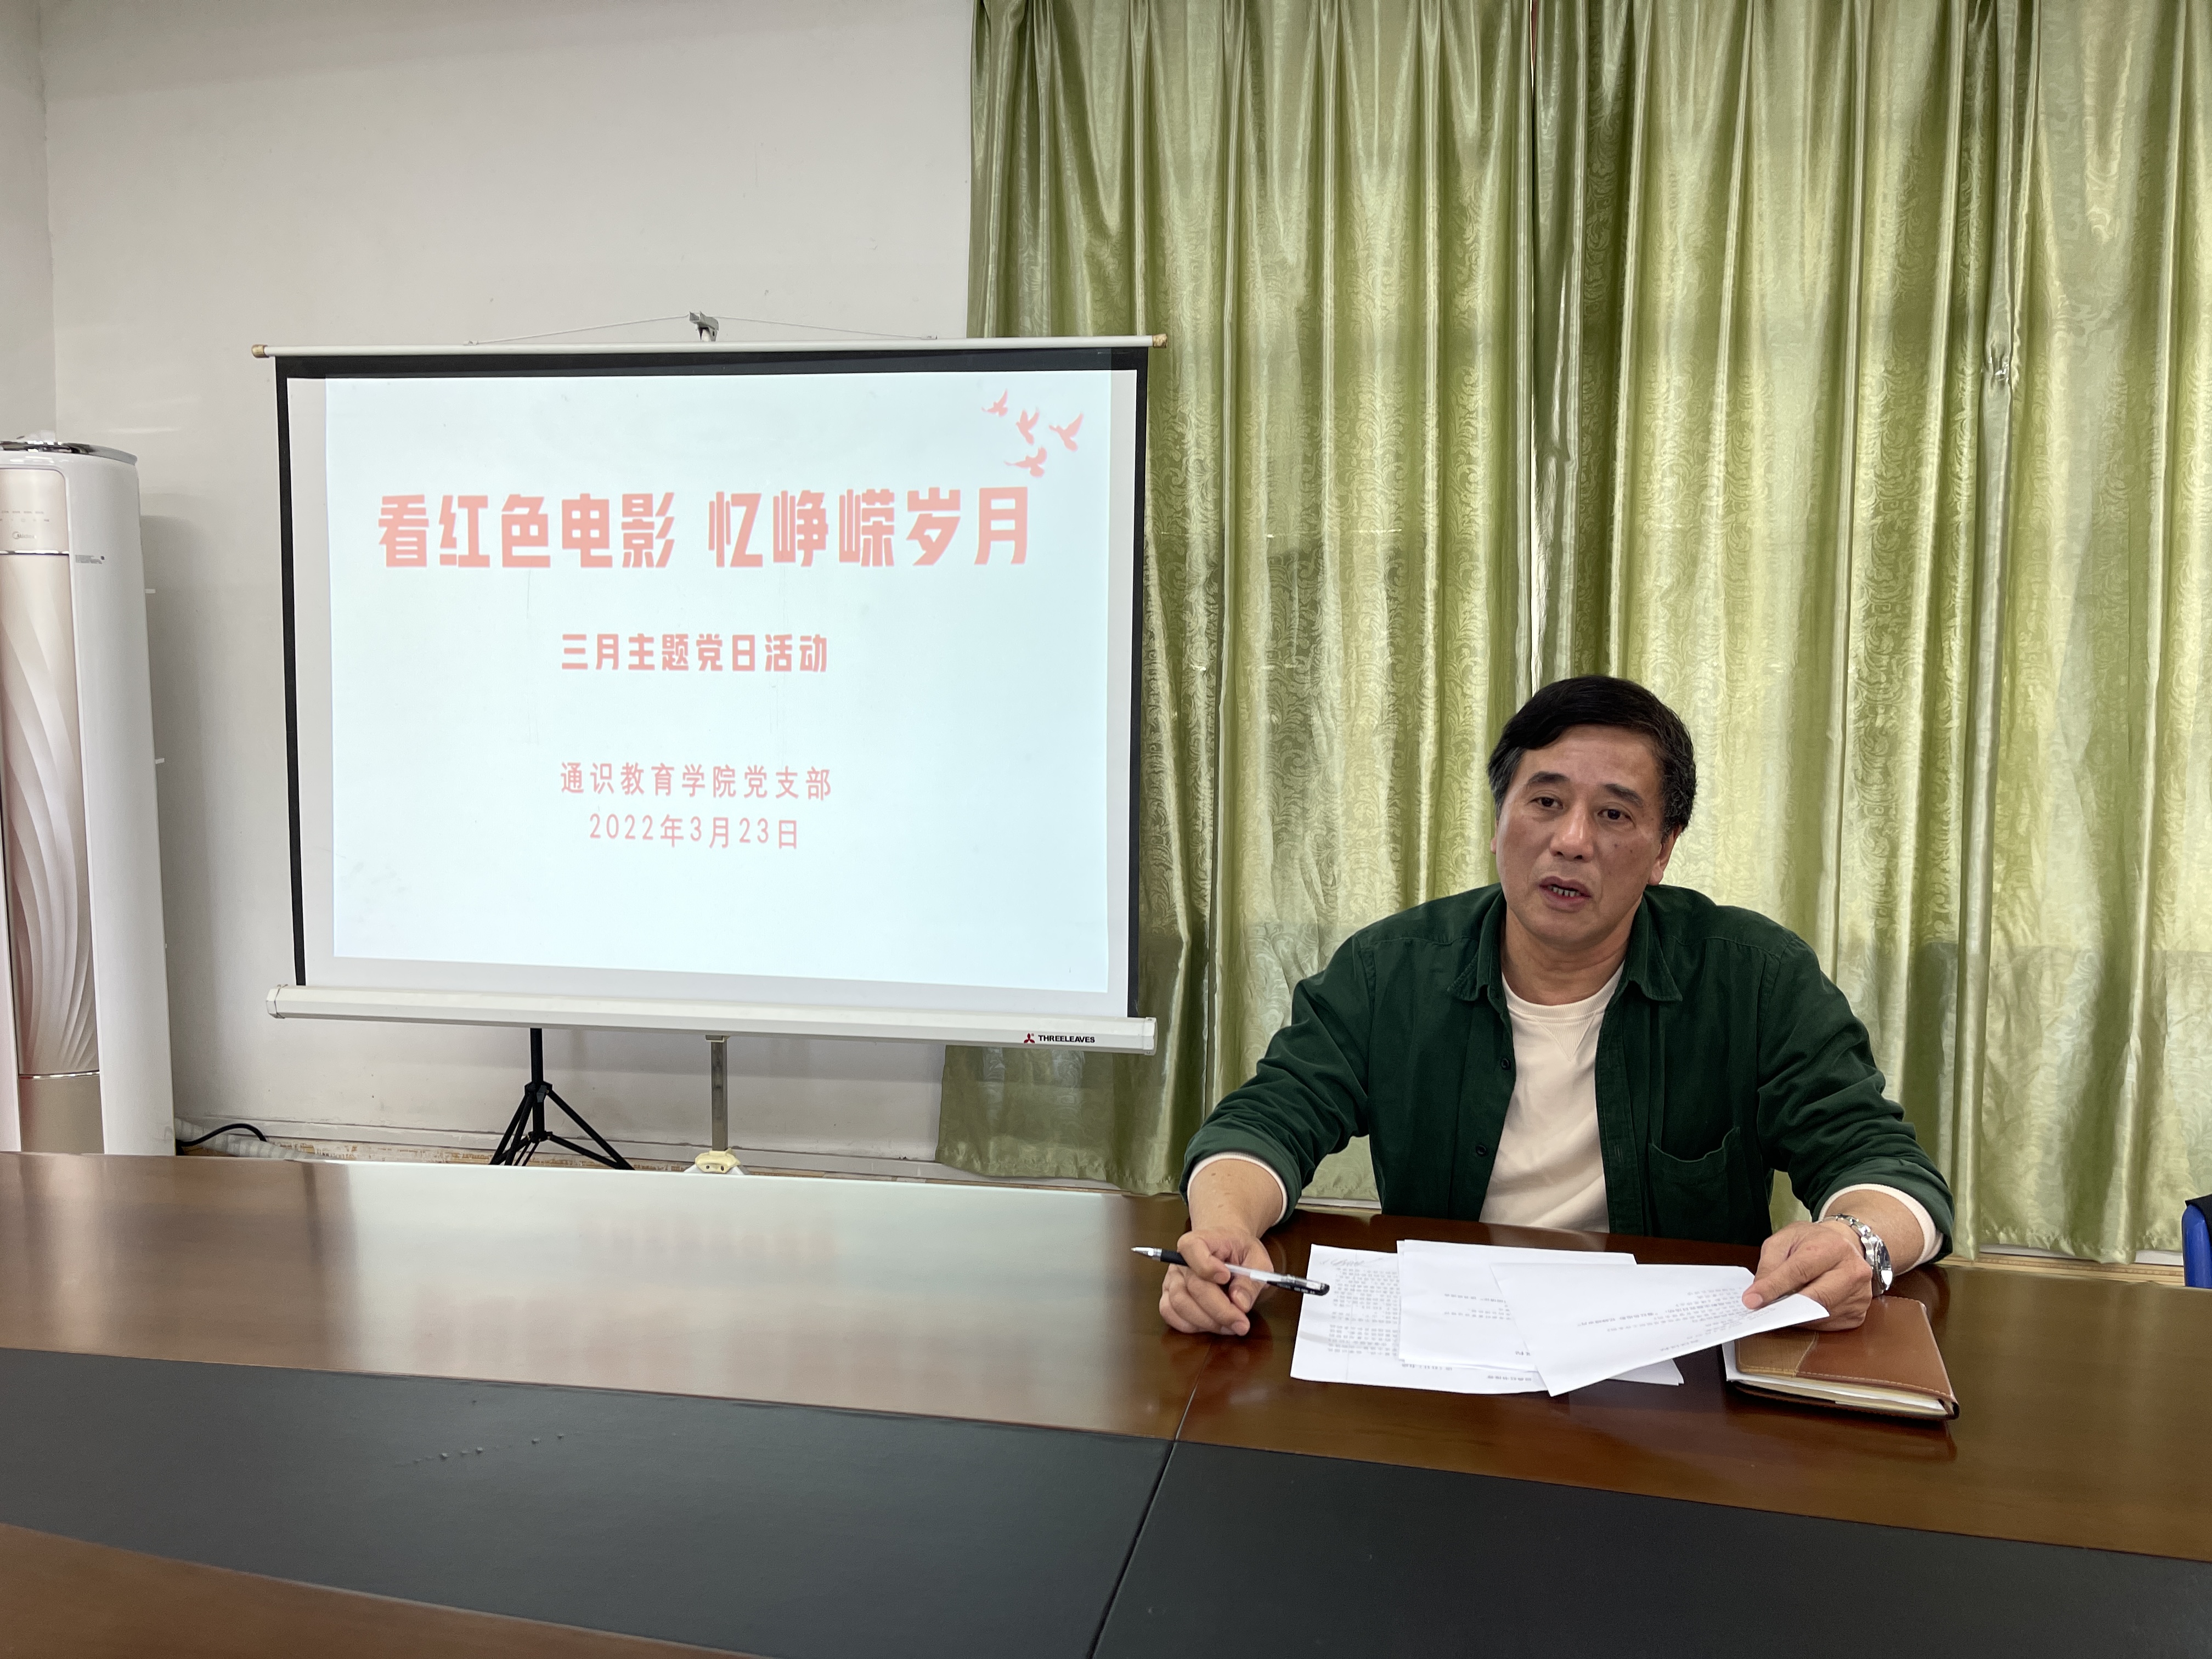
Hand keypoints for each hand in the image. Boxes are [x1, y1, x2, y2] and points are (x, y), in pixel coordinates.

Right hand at [1158, 1225, 1274, 1335]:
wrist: (1225, 1247)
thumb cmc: (1239, 1251)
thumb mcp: (1257, 1258)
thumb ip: (1251, 1279)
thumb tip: (1240, 1303)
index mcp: (1200, 1240)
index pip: (1193, 1249)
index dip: (1208, 1267)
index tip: (1227, 1277)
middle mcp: (1181, 1260)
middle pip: (1194, 1287)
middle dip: (1220, 1310)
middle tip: (1242, 1324)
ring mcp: (1172, 1279)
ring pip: (1181, 1305)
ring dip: (1208, 1322)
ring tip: (1231, 1326)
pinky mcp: (1168, 1296)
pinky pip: (1171, 1315)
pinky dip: (1192, 1326)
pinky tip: (1213, 1325)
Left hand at [1742, 1218, 1874, 1331]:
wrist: (1845, 1244)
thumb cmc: (1813, 1241)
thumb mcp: (1784, 1241)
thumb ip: (1770, 1265)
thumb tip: (1758, 1294)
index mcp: (1833, 1246)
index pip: (1799, 1271)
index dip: (1773, 1288)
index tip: (1752, 1300)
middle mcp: (1852, 1271)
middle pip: (1816, 1298)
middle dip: (1786, 1308)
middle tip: (1763, 1312)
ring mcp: (1860, 1294)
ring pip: (1821, 1315)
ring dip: (1796, 1317)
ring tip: (1779, 1310)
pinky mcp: (1859, 1312)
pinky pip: (1830, 1324)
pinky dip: (1810, 1322)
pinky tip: (1800, 1312)